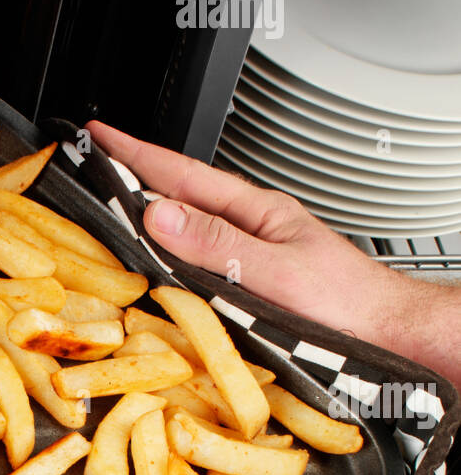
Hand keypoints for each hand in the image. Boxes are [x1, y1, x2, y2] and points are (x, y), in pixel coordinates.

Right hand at [86, 122, 460, 388]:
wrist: (384, 338)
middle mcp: (250, 229)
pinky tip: (154, 264)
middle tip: (90, 167)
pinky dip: (166, 255)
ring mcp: (248, 255)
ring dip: (146, 217)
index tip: (98, 137)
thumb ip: (216, 244)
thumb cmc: (344, 305)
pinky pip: (194, 261)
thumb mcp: (273, 271)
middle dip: (132, 179)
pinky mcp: (247, 284)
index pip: (183, 175)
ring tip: (108, 209)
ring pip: (185, 229)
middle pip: (179, 195)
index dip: (136, 156)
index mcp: (255, 212)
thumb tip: (161, 216)